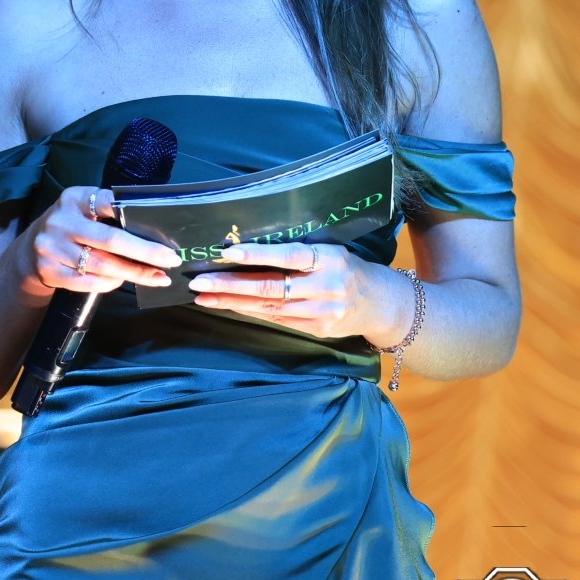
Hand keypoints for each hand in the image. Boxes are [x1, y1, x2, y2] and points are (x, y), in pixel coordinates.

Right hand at [15, 186, 180, 303]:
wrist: (30, 250)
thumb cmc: (71, 226)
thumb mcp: (83, 209)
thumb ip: (109, 213)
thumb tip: (152, 230)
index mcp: (75, 199)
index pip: (107, 202)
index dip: (133, 213)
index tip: (160, 228)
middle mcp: (62, 221)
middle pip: (110, 240)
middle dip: (145, 252)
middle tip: (171, 260)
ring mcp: (53, 247)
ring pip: (102, 265)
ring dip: (134, 273)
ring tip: (158, 277)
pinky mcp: (50, 270)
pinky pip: (88, 282)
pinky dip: (110, 284)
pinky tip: (124, 282)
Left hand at [189, 243, 411, 343]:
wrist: (380, 303)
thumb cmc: (345, 267)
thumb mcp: (329, 251)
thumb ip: (297, 251)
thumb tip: (247, 248)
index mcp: (330, 258)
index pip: (289, 256)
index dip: (258, 255)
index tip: (227, 252)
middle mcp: (326, 287)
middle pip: (271, 287)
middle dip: (230, 285)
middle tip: (199, 282)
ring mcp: (321, 312)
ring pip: (269, 307)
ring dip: (232, 302)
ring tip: (203, 297)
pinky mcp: (316, 330)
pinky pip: (277, 319)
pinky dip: (249, 312)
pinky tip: (228, 306)